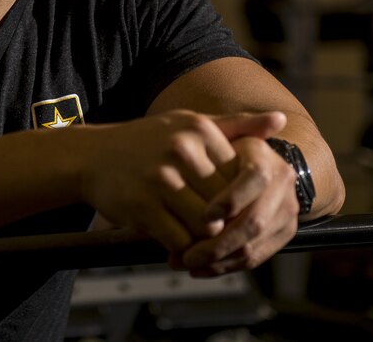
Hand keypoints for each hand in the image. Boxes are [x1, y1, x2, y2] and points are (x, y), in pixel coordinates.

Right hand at [79, 110, 285, 264]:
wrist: (91, 156)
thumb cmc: (146, 142)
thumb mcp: (189, 124)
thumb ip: (236, 126)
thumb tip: (281, 121)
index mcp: (199, 131)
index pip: (240, 178)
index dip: (240, 202)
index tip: (232, 213)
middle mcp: (181, 150)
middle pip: (225, 205)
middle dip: (225, 226)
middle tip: (221, 237)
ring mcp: (160, 178)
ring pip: (205, 226)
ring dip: (205, 242)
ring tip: (200, 244)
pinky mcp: (141, 206)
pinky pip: (178, 240)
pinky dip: (182, 251)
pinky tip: (176, 247)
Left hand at [179, 125, 299, 276]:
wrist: (246, 169)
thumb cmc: (220, 151)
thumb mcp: (222, 136)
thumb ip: (236, 125)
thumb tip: (277, 118)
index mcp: (268, 160)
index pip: (256, 178)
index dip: (231, 198)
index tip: (203, 214)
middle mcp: (284, 187)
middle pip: (255, 221)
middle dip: (218, 241)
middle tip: (186, 252)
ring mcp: (286, 214)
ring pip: (253, 246)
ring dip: (216, 260)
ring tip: (184, 262)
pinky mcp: (282, 236)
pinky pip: (253, 258)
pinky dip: (224, 267)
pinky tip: (198, 269)